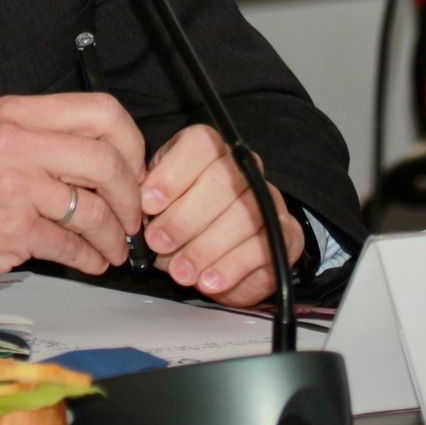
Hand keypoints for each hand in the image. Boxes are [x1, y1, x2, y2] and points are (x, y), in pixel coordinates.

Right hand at [0, 92, 144, 287]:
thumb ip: (44, 138)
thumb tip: (105, 160)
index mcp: (18, 114)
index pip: (101, 111)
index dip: (131, 143)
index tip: (133, 168)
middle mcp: (19, 143)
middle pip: (108, 159)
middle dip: (131, 195)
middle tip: (132, 214)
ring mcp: (17, 187)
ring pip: (94, 208)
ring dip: (115, 235)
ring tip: (114, 246)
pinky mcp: (13, 230)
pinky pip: (71, 245)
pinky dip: (90, 258)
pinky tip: (90, 261)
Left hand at [140, 124, 302, 307]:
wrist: (223, 252)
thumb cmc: (183, 219)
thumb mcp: (159, 203)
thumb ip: (149, 201)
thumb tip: (138, 208)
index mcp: (209, 149)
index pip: (200, 145)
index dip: (172, 173)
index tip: (148, 203)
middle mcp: (243, 168)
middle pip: (221, 181)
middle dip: (184, 217)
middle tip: (159, 242)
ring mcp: (269, 198)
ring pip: (244, 216)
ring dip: (205, 247)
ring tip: (180, 271)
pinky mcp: (286, 233)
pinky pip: (263, 248)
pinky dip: (231, 267)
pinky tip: (209, 280)